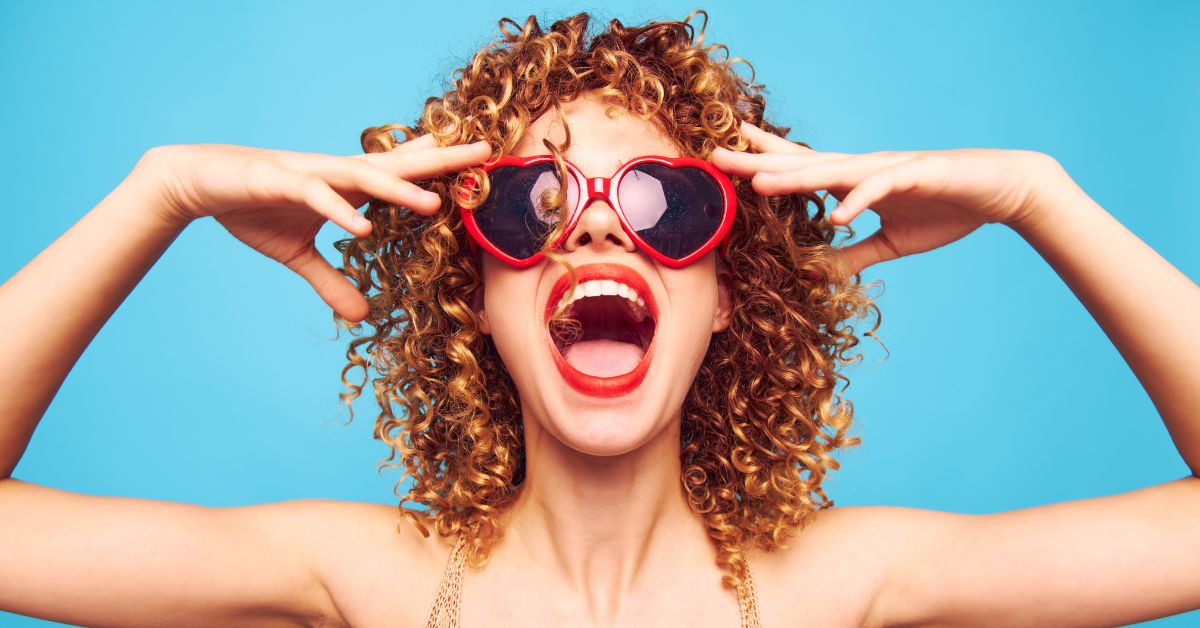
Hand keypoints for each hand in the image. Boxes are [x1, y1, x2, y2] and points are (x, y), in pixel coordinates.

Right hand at [136, 136, 490, 320]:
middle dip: (440, 160)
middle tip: (485, 150)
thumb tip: (360, 314)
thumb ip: (329, 280)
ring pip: (361, 177)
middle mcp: (335, 173)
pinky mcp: (278, 181)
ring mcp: (309, 174)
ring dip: (397, 189)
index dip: (438, 168)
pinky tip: (362, 228)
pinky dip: (339, 212)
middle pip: (397, 165)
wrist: (195, 182)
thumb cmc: (250, 207)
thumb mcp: (295, 254)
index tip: (479, 163)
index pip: (400, 172)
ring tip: (432, 202)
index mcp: (344, 186)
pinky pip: (315, 196)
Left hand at [712, 122, 1065, 274]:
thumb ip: (854, 256)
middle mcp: (863, 170)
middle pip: (802, 165)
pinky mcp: (917, 175)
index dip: (763, 161)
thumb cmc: (947, 209)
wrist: (1001, 191)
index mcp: (855, 183)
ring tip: (759, 184)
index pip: (800, 168)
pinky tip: (838, 214)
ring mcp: (888, 170)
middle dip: (758, 161)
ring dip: (796, 178)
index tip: (725, 156)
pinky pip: (882, 189)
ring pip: (833, 171)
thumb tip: (819, 274)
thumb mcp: (892, 243)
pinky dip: (859, 202)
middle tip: (716, 156)